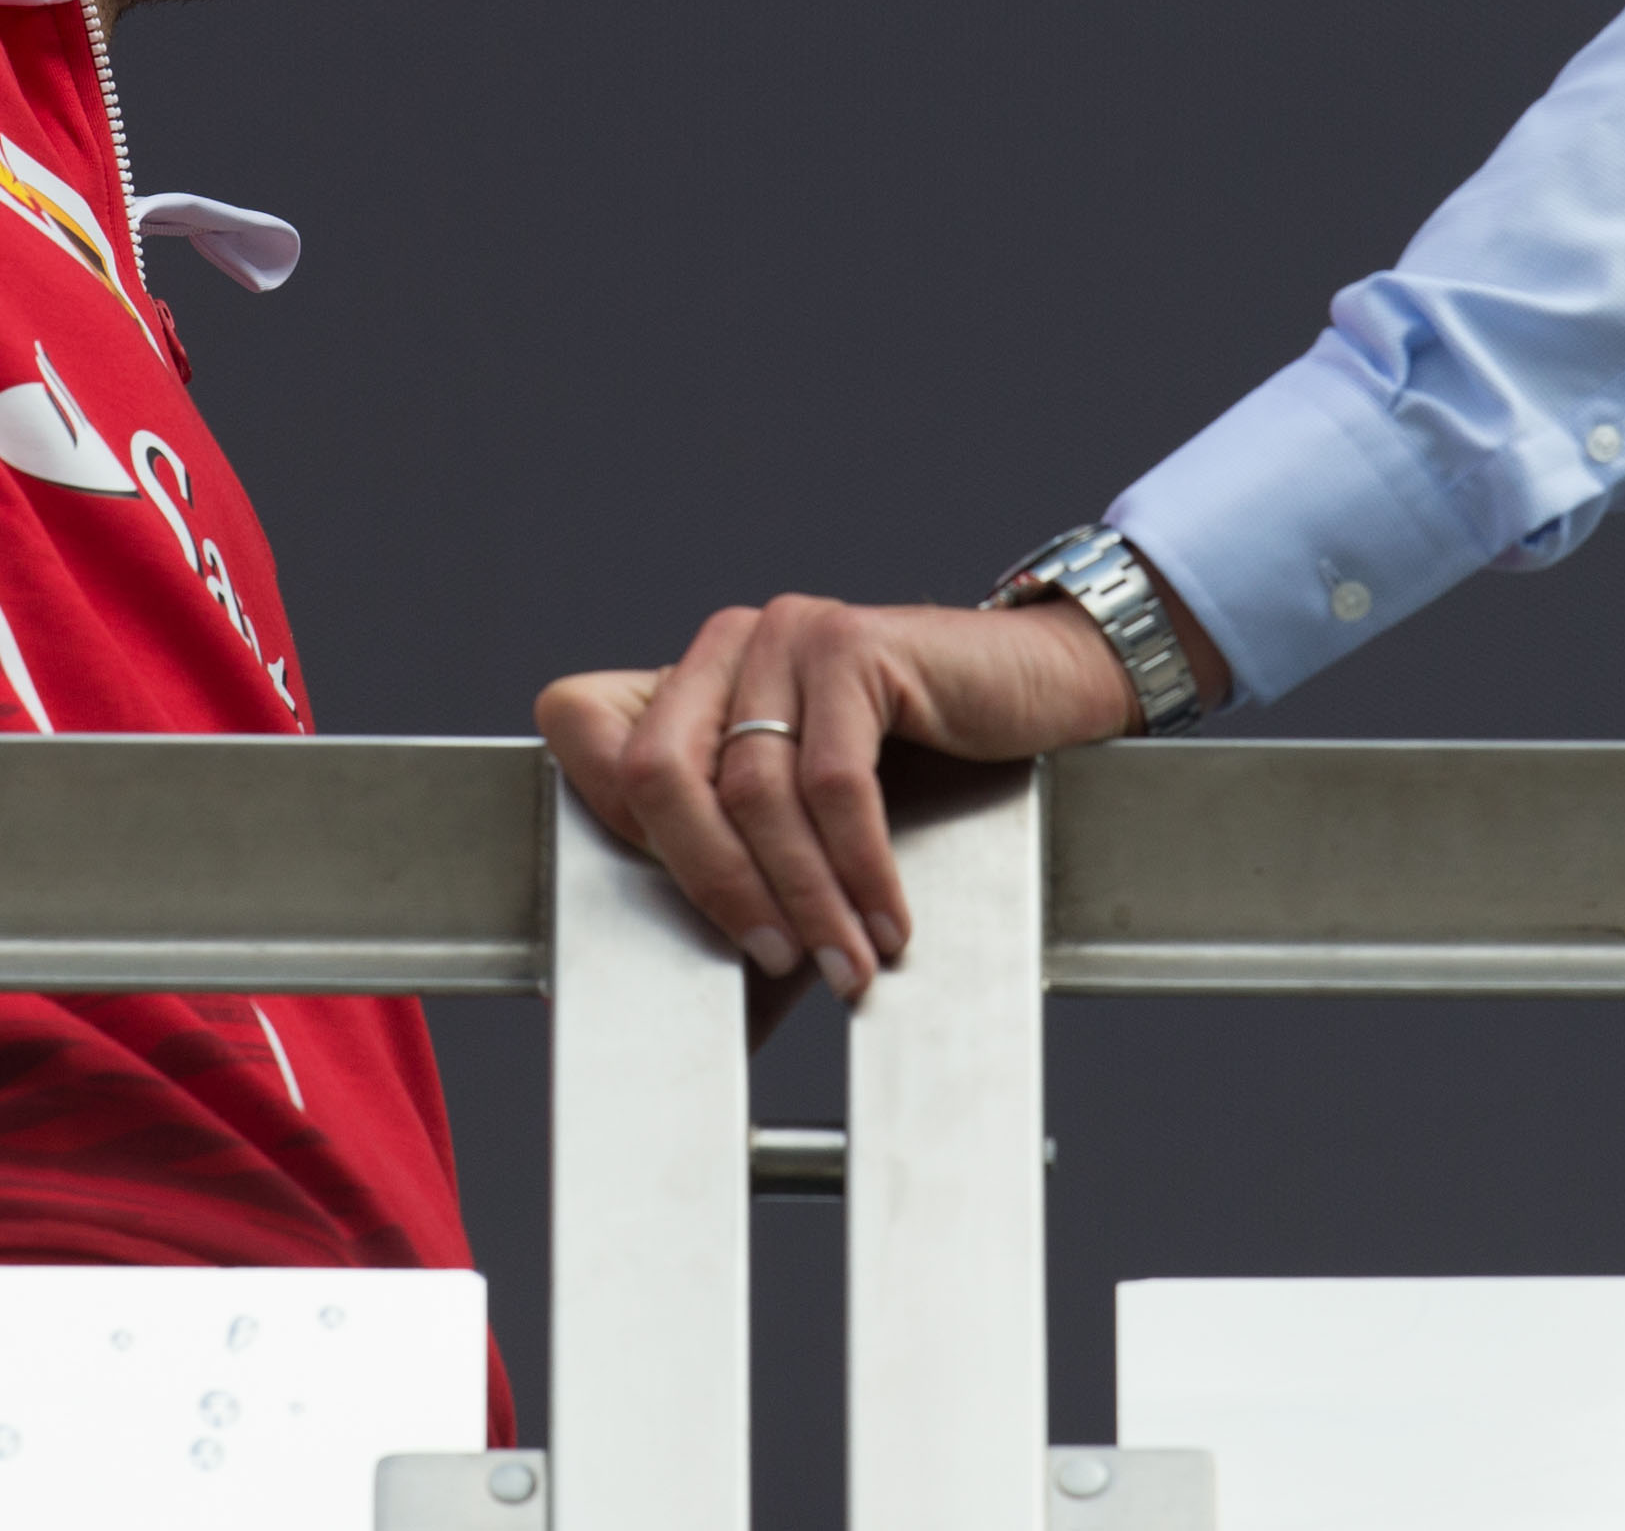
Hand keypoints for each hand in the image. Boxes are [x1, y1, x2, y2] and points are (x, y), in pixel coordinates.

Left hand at [537, 596, 1154, 1001]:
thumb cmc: (925, 760)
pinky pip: (834, 783)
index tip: (684, 905)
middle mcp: (727, 642)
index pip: (586, 732)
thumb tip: (682, 992)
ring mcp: (788, 633)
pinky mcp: (853, 645)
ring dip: (804, 899)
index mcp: (692, 673)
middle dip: (713, 885)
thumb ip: (745, 863)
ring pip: (754, 791)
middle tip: (773, 961)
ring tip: (846, 962)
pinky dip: (859, 869)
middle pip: (659, 773)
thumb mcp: (809, 810)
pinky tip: (886, 921)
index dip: (614, 824)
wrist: (1038, 689)